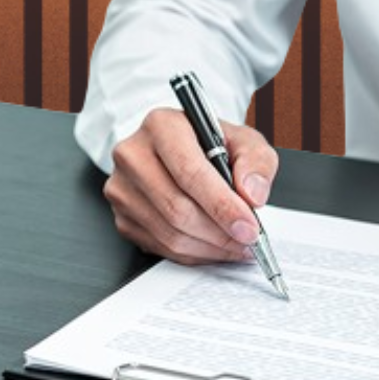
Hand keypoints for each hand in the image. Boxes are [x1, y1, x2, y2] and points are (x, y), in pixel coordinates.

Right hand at [104, 108, 278, 264]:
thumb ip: (256, 162)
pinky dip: (194, 253)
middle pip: (177, 208)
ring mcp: (122, 188)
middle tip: (249, 240)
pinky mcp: (121, 217)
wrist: (181, 152)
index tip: (249, 227)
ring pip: (170, 233)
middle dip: (220, 232)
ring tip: (236, 245)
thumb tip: (251, 194)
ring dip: (210, 247)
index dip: (222, 206)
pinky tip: (214, 246)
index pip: (189, 172)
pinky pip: (161, 247)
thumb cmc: (211, 145)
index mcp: (161, 126)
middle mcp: (133, 154)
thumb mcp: (244, 140)